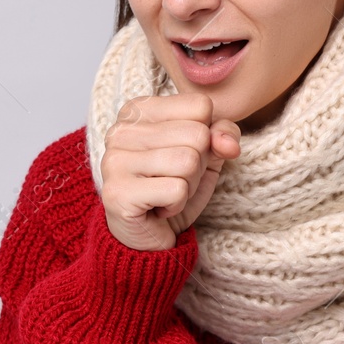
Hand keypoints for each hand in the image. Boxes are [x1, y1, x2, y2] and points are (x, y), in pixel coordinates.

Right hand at [100, 93, 241, 250]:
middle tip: (174, 180)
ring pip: (188, 161)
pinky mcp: (117, 192)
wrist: (148, 237)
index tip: (180, 156)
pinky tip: (158, 208)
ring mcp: (114, 160)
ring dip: (188, 186)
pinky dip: (177, 205)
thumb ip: (222, 135)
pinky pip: (176, 190)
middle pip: (197, 134)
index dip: (205, 137)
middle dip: (198, 165)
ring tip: (167, 194)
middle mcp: (120, 130)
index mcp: (139, 110)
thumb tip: (228, 144)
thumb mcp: (206, 155)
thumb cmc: (174, 189)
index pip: (201, 106)